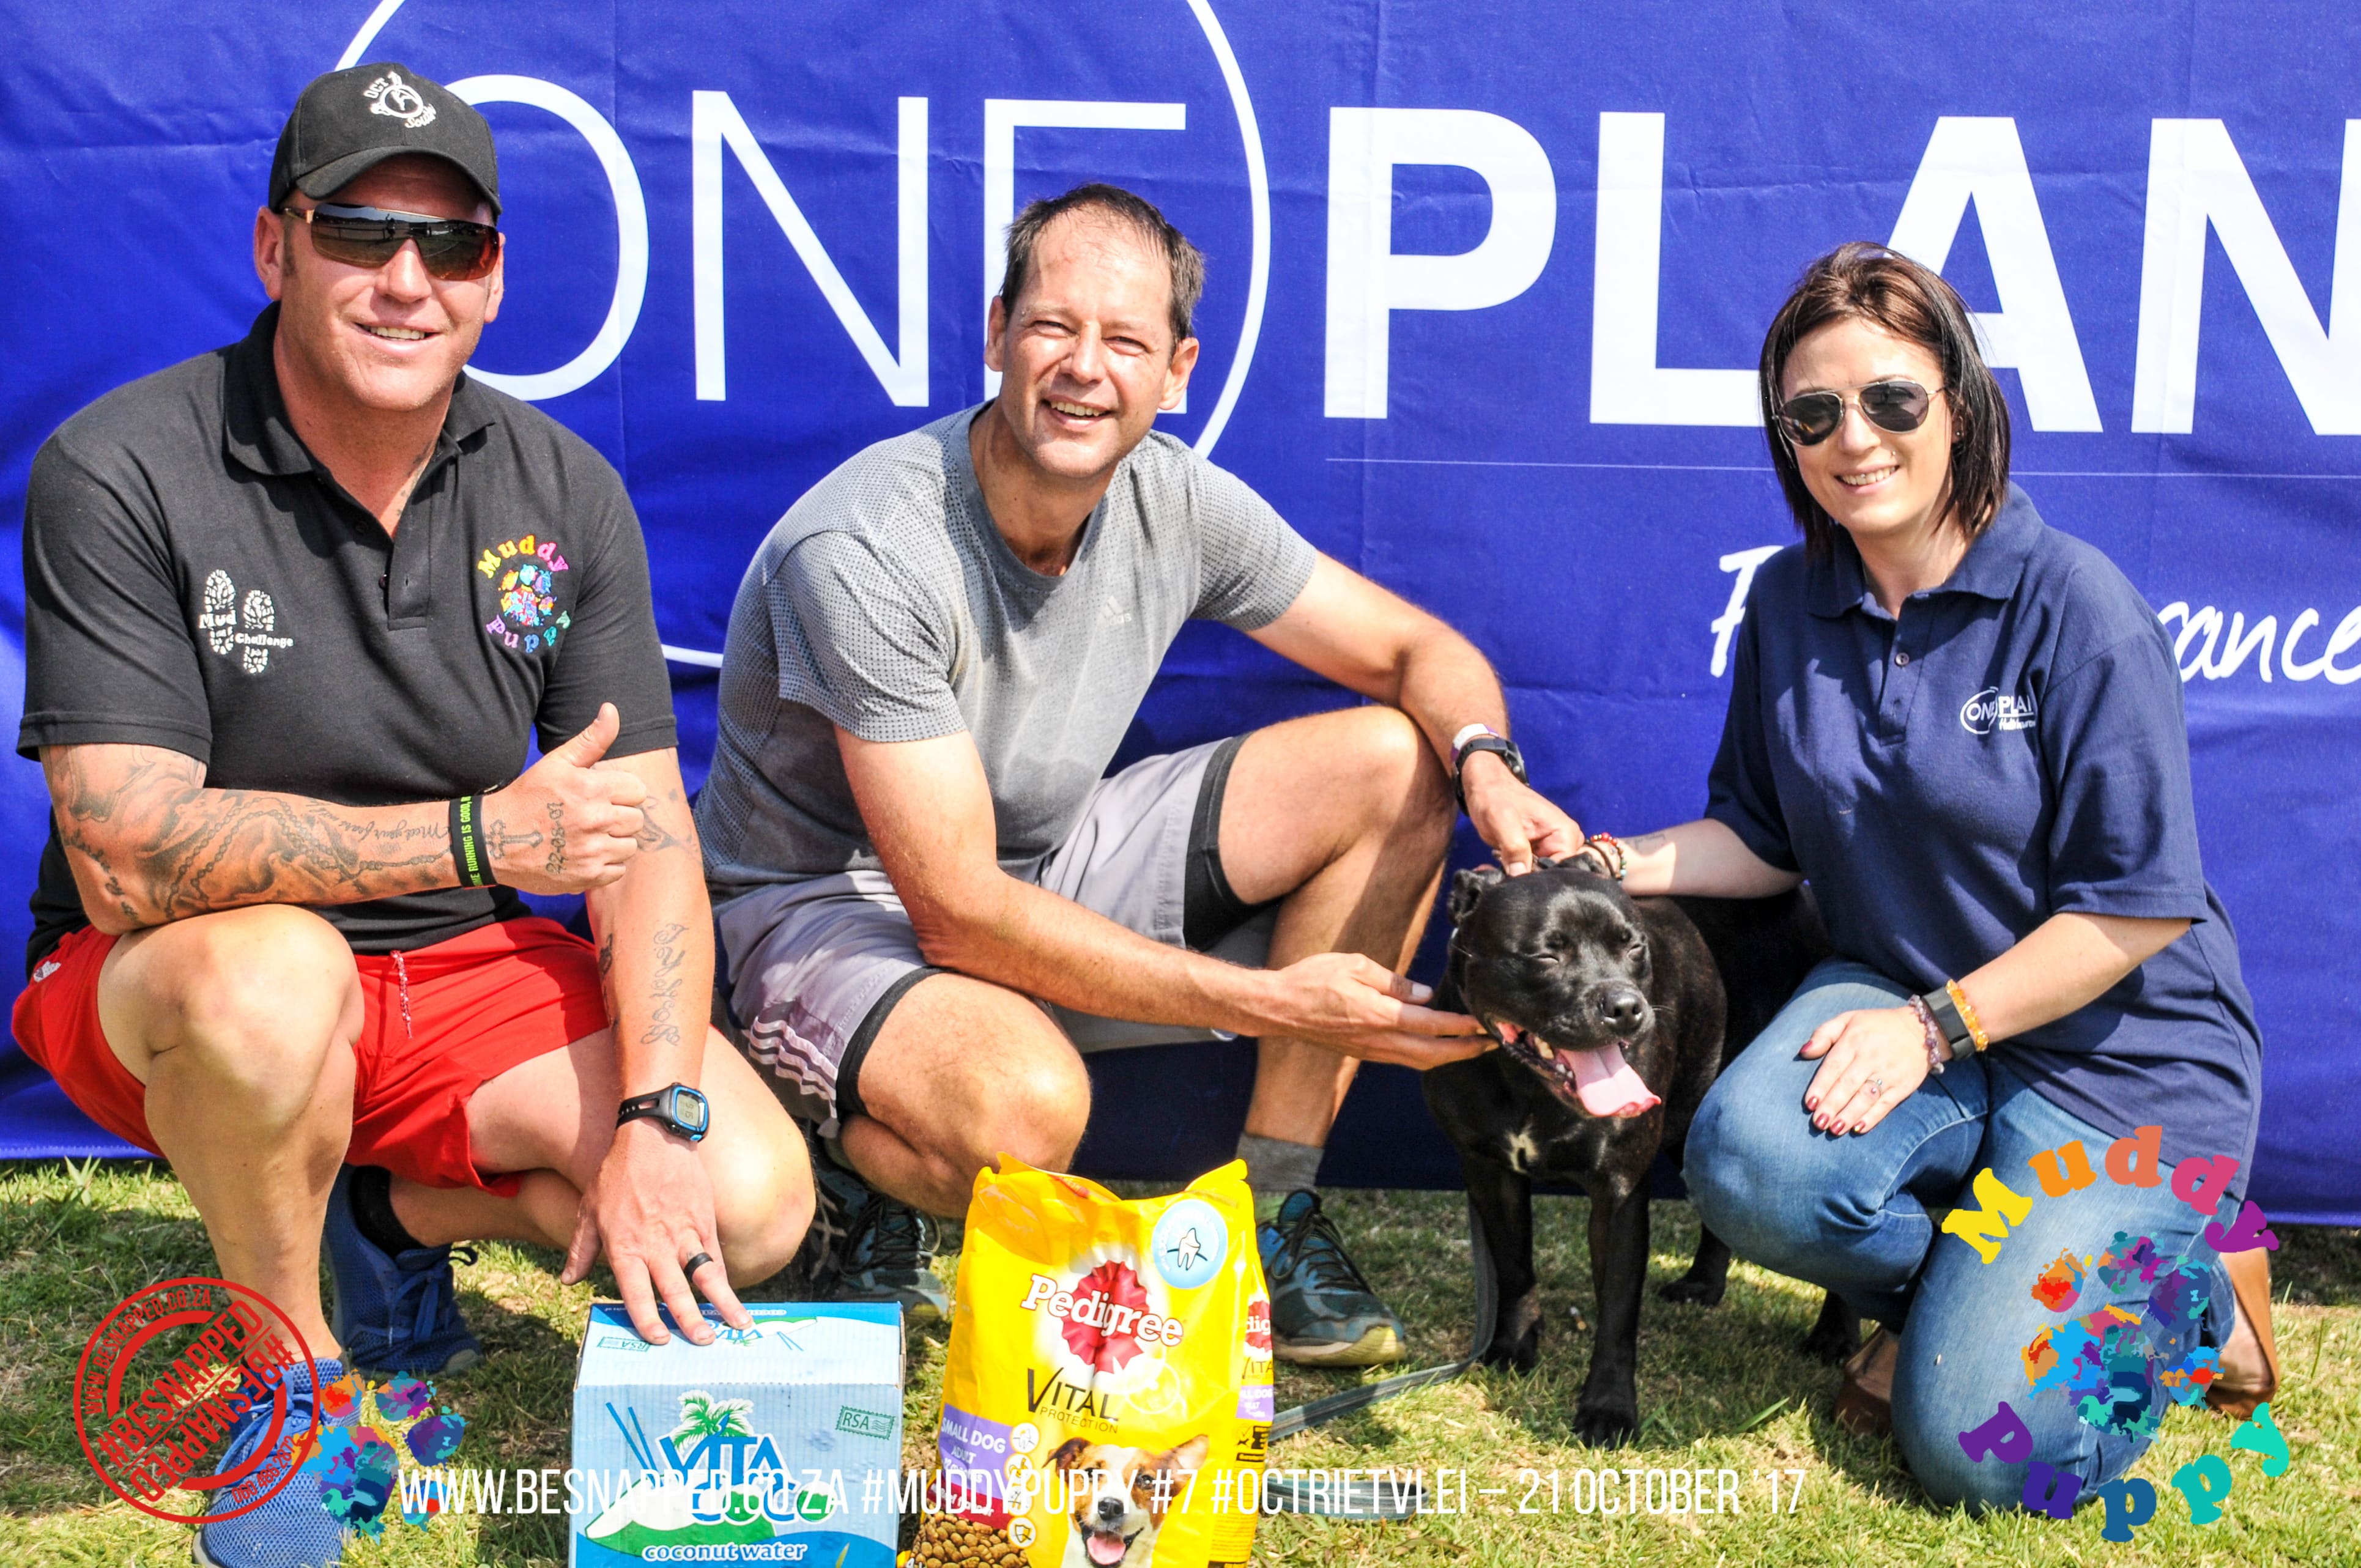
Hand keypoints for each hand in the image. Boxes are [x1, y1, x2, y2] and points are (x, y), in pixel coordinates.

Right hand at [482, 703, 650, 893]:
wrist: (492, 841)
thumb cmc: (527, 797)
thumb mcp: (556, 763)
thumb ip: (590, 740)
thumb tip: (612, 710)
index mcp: (590, 789)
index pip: (638, 791)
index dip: (622, 792)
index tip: (602, 796)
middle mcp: (594, 820)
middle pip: (636, 820)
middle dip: (619, 817)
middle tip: (593, 817)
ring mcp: (591, 851)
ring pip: (629, 846)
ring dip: (614, 842)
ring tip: (588, 836)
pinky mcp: (586, 877)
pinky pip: (617, 870)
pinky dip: (605, 865)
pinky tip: (584, 855)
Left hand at [561, 1117, 751, 1344]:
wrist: (653, 1135)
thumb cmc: (617, 1173)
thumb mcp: (589, 1210)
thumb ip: (581, 1250)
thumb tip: (568, 1281)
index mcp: (624, 1246)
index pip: (636, 1292)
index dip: (647, 1319)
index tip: (659, 1340)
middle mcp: (655, 1244)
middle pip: (675, 1290)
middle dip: (689, 1320)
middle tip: (703, 1343)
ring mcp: (683, 1232)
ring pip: (705, 1275)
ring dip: (721, 1302)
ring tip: (738, 1325)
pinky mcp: (703, 1218)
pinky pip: (714, 1253)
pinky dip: (723, 1275)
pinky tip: (733, 1294)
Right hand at [1256, 951, 1491, 1067]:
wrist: (1277, 1008)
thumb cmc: (1312, 980)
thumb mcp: (1354, 965)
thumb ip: (1392, 981)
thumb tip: (1424, 993)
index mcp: (1380, 1016)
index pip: (1432, 1024)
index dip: (1462, 1026)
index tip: (1484, 1024)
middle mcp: (1379, 1040)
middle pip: (1433, 1053)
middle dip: (1465, 1050)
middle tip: (1491, 1043)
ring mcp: (1370, 1050)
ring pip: (1419, 1062)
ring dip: (1447, 1057)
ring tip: (1469, 1048)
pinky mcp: (1362, 1052)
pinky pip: (1402, 1060)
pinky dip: (1425, 1057)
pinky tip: (1433, 1048)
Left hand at [1461, 754, 1581, 875]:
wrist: (1484, 788)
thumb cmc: (1496, 797)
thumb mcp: (1503, 819)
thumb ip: (1515, 846)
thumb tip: (1520, 875)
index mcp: (1566, 834)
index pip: (1563, 869)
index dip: (1540, 881)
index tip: (1516, 885)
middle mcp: (1564, 844)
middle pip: (1552, 876)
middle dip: (1527, 882)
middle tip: (1501, 880)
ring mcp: (1550, 851)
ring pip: (1538, 877)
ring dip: (1516, 880)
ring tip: (1495, 874)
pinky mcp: (1535, 856)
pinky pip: (1528, 873)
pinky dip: (1511, 875)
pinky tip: (1493, 872)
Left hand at [1799, 1005, 1931, 1136]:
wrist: (1921, 1029)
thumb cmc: (1877, 1026)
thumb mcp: (1848, 1019)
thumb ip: (1823, 1034)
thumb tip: (1803, 1052)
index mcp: (1854, 1040)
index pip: (1833, 1067)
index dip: (1821, 1086)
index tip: (1809, 1104)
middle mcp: (1871, 1057)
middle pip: (1848, 1085)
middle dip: (1832, 1105)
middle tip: (1819, 1122)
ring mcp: (1889, 1073)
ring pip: (1866, 1097)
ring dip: (1850, 1114)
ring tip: (1835, 1129)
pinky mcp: (1904, 1085)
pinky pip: (1886, 1104)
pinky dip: (1873, 1117)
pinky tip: (1859, 1128)